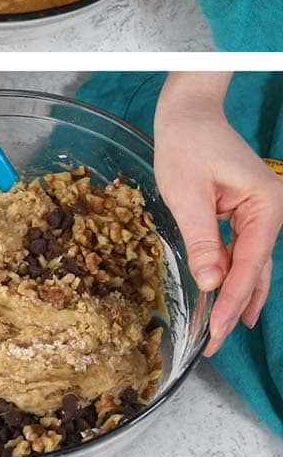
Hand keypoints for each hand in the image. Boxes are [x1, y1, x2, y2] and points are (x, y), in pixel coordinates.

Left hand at [154, 74, 282, 354]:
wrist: (187, 112)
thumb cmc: (186, 143)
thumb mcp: (187, 192)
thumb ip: (201, 239)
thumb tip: (210, 282)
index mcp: (266, 206)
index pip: (250, 264)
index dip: (232, 300)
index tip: (215, 330)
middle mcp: (270, 212)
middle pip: (255, 270)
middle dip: (235, 307)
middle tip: (214, 344)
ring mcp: (258, 213)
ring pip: (250, 264)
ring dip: (236, 295)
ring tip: (223, 331)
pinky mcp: (241, 212)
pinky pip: (239, 250)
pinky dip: (230, 274)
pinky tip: (223, 298)